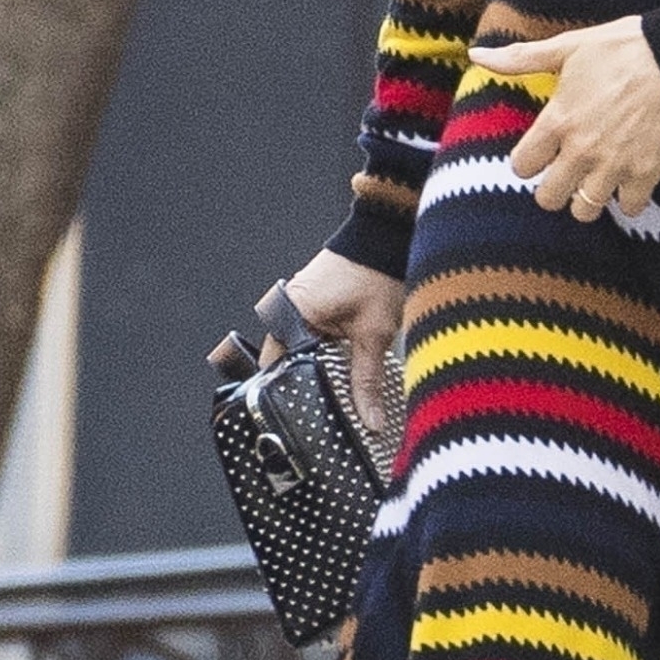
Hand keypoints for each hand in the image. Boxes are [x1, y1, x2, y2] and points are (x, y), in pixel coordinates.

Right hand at [211, 248, 403, 436]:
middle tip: (322, 420)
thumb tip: (369, 421)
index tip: (302, 423)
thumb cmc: (374, 274)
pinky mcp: (313, 305)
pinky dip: (324, 356)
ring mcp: (298, 307)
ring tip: (332, 402)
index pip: (275, 370)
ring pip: (301, 354)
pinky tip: (340, 374)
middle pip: (288, 365)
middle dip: (306, 390)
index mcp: (290, 317)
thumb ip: (368, 381)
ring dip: (317, 373)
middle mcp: (287, 312)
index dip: (289, 398)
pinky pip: (311, 340)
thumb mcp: (373, 335)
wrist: (384, 236)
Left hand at [469, 15, 659, 220]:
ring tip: (597, 182)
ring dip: (587, 200)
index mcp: (558, 120)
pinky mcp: (647, 172)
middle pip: (548, 198)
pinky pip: (629, 207)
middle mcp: (581, 149)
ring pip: (584, 211)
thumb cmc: (624, 47)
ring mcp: (614, 164)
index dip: (528, 162)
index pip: (521, 166)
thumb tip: (477, 56)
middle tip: (567, 174)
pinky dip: (629, 200)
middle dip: (554, 189)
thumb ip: (521, 58)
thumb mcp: (568, 46)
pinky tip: (631, 181)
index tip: (542, 154)